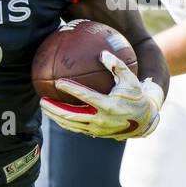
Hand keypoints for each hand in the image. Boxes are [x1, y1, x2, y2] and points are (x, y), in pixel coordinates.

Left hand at [41, 51, 163, 139]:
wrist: (143, 120)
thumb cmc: (135, 95)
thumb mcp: (130, 79)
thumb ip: (117, 65)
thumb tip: (102, 53)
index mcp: (109, 106)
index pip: (86, 97)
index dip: (71, 89)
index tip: (58, 82)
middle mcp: (101, 120)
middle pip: (72, 116)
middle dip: (55, 109)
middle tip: (42, 99)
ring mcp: (97, 129)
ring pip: (71, 125)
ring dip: (55, 117)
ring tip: (43, 107)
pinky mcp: (96, 133)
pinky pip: (76, 128)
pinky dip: (64, 122)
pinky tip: (55, 114)